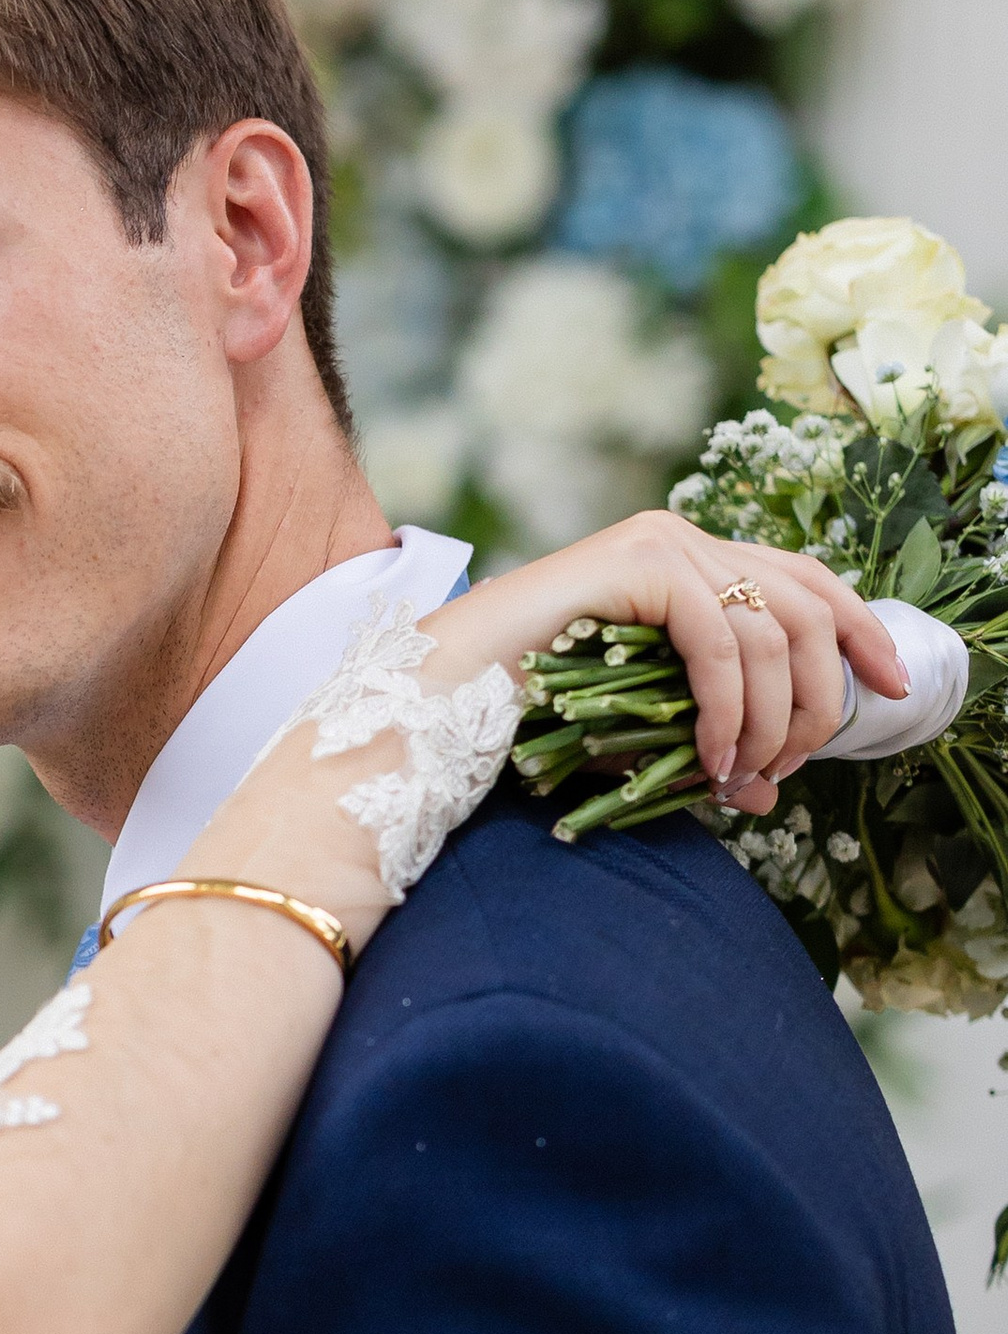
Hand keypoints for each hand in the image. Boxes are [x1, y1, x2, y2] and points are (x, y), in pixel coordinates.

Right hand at [438, 512, 906, 815]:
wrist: (441, 700)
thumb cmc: (526, 717)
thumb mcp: (642, 738)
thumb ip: (710, 752)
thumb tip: (771, 795)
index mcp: (690, 562)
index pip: (808, 583)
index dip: (861, 632)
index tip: (893, 689)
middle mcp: (682, 539)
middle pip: (809, 604)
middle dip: (823, 694)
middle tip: (792, 763)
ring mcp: (660, 544)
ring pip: (774, 630)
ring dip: (773, 717)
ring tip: (742, 774)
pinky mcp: (638, 564)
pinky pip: (720, 642)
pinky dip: (729, 707)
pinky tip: (712, 754)